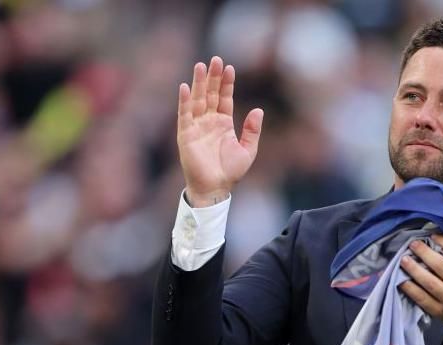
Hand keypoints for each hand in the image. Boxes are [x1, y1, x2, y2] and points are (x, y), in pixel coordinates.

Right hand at [177, 56, 263, 206]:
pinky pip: (184, 115)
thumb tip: (258, 110)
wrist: (216, 188)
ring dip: (199, 83)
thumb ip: (252, 130)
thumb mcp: (248, 150)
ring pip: (197, 100)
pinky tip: (185, 87)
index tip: (230, 67)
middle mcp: (208, 121)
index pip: (224, 98)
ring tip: (201, 66)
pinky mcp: (185, 135)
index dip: (227, 83)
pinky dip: (184, 101)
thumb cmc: (230, 172)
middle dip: (213, 77)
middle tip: (215, 59)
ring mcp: (196, 126)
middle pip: (210, 94)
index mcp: (223, 123)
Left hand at [399, 235, 442, 328]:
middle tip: (413, 244)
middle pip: (442, 267)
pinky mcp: (438, 310)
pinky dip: (410, 288)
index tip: (432, 235)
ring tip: (404, 259)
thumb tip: (436, 234)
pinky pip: (421, 298)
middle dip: (425, 254)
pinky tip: (401, 279)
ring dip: (415, 270)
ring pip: (430, 283)